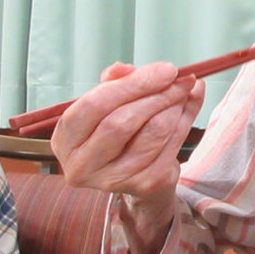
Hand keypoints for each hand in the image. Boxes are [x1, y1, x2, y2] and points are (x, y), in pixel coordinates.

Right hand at [50, 61, 204, 203]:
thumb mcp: (109, 104)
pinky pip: (171, 145)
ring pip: (153, 132)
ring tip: (184, 91)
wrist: (136, 176)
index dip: (132, 84)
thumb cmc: (117, 133)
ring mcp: (112, 180)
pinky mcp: (144, 185)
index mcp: (65, 138)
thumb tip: (125, 68)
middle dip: (158, 94)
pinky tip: (188, 107)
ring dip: (175, 106)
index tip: (165, 69)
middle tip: (181, 78)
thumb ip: (116, 83)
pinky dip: (185, 121)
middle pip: (123, 121)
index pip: (94, 104)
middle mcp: (82, 165)